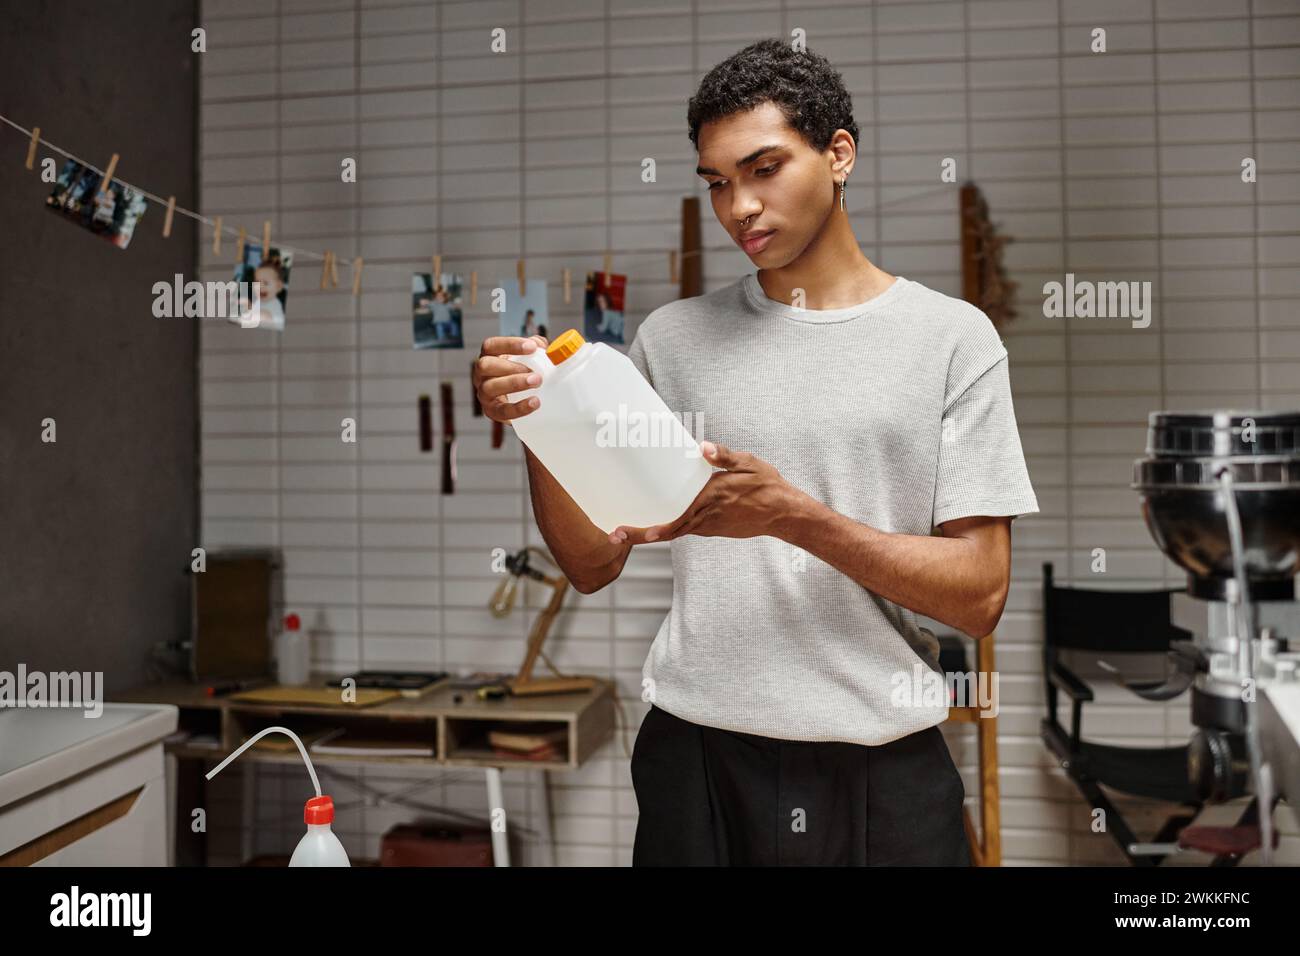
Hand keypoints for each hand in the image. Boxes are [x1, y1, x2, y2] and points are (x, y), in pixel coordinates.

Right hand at [472, 335, 549, 423]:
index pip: (491, 346)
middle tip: (533, 370)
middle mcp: (481, 374)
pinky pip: (502, 411)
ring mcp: (484, 393)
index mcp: (489, 357)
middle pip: (484, 365)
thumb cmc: (524, 374)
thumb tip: (541, 345)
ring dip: (514, 383)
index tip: (533, 347)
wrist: (525, 403)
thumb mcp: (529, 358)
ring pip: (489, 387)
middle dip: (510, 366)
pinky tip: (535, 402)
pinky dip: (519, 407)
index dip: (510, 344)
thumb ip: (536, 348)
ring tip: (536, 382)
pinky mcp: (492, 411)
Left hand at [607, 441, 804, 544]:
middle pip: (668, 531)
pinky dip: (672, 526)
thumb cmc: (767, 486)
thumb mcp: (748, 464)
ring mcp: (710, 526)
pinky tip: (662, 517)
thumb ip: (724, 456)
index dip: (650, 530)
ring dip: (655, 531)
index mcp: (710, 500)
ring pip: (677, 530)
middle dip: (641, 534)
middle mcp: (706, 517)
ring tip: (631, 526)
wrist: (785, 513)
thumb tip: (702, 447)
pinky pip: (689, 528)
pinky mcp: (715, 528)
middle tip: (615, 534)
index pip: (675, 521)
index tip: (630, 531)